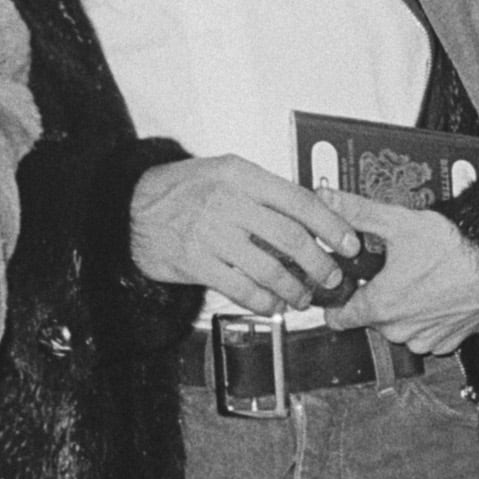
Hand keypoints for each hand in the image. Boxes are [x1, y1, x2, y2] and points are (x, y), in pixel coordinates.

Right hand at [128, 154, 370, 310]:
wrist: (129, 207)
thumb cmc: (183, 191)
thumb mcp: (224, 174)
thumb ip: (264, 193)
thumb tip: (313, 218)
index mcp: (241, 175)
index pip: (299, 200)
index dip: (331, 225)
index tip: (349, 243)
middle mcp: (228, 201)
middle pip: (290, 237)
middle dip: (319, 263)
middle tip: (330, 277)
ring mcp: (210, 233)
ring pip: (269, 267)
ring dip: (294, 289)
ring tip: (302, 297)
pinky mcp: (195, 262)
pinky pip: (241, 288)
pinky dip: (263, 301)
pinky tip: (272, 304)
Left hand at [319, 190, 478, 355]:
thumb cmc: (456, 246)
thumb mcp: (398, 222)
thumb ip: (357, 212)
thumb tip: (328, 199)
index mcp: (380, 306)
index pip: (338, 318)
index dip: (337, 301)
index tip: (344, 288)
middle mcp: (401, 329)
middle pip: (372, 319)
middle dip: (377, 297)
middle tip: (392, 271)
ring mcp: (426, 337)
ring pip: (400, 328)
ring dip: (404, 310)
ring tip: (418, 280)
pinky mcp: (450, 341)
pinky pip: (428, 334)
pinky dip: (429, 318)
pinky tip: (437, 294)